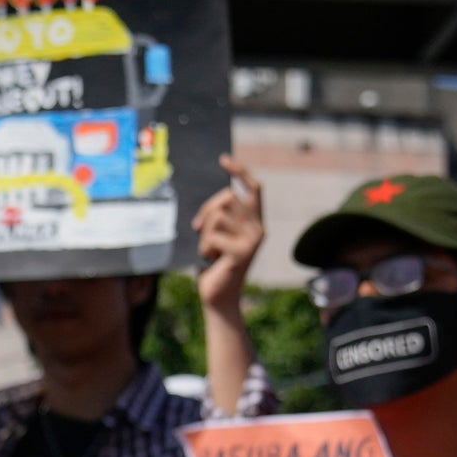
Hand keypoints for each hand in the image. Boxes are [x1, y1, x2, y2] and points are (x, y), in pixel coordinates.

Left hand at [193, 162, 265, 312]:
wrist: (217, 297)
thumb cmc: (214, 265)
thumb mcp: (217, 235)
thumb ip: (220, 217)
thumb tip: (213, 200)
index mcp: (254, 221)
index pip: (254, 188)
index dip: (240, 172)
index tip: (223, 160)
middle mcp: (259, 228)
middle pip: (227, 197)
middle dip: (206, 210)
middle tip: (198, 230)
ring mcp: (253, 240)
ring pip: (217, 216)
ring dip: (204, 233)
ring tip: (208, 250)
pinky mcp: (243, 251)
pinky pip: (213, 235)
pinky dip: (204, 246)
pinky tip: (209, 259)